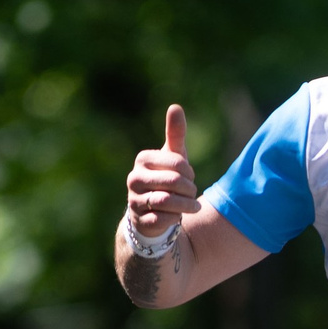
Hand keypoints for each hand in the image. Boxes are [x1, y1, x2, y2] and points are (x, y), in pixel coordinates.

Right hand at [126, 104, 200, 240]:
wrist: (152, 212)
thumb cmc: (165, 179)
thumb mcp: (173, 156)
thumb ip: (175, 134)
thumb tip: (175, 107)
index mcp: (142, 159)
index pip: (177, 163)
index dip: (189, 172)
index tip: (190, 177)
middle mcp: (133, 178)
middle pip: (174, 182)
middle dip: (189, 189)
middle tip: (193, 193)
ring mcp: (134, 201)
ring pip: (167, 202)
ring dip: (186, 205)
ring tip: (193, 206)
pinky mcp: (139, 221)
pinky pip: (163, 219)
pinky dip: (175, 219)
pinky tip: (177, 217)